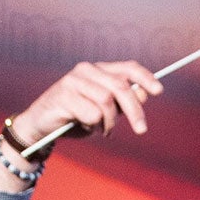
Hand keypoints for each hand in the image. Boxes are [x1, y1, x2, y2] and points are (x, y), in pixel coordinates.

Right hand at [0, 60, 165, 192]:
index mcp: (98, 70)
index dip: (145, 78)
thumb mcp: (103, 112)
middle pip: (121, 87)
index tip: (158, 91)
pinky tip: (83, 127)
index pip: (127, 68)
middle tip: (141, 130)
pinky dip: (93, 126)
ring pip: (107, 102)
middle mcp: (87, 70)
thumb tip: (143, 94)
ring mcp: (73, 81)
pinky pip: (91, 113)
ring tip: (102, 131)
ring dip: (109, 123)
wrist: (40, 127)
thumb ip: (122, 103)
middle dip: (134, 111)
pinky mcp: (63, 95)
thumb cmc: (74, 118)